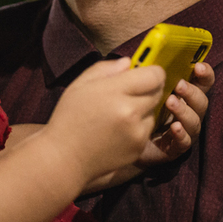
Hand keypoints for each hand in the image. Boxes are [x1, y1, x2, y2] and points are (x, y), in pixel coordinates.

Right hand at [45, 58, 165, 183]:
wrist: (64, 158)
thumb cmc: (68, 119)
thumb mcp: (79, 85)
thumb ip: (105, 68)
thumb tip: (128, 63)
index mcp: (114, 92)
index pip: (154, 75)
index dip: (152, 71)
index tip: (145, 72)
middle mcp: (130, 112)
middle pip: (157, 92)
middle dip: (148, 89)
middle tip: (129, 93)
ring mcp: (137, 132)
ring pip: (153, 111)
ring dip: (142, 109)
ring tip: (118, 115)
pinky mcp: (139, 148)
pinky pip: (147, 129)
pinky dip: (138, 127)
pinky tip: (117, 130)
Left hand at [141, 61, 214, 167]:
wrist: (123, 140)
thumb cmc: (133, 110)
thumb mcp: (136, 90)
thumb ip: (138, 76)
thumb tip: (131, 62)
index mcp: (182, 95)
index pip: (202, 82)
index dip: (204, 73)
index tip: (198, 66)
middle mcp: (187, 112)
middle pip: (201, 101)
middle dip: (192, 92)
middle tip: (178, 85)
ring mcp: (184, 131)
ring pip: (194, 121)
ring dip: (184, 111)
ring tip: (170, 102)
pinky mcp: (175, 148)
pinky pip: (184, 142)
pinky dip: (182, 134)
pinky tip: (174, 127)